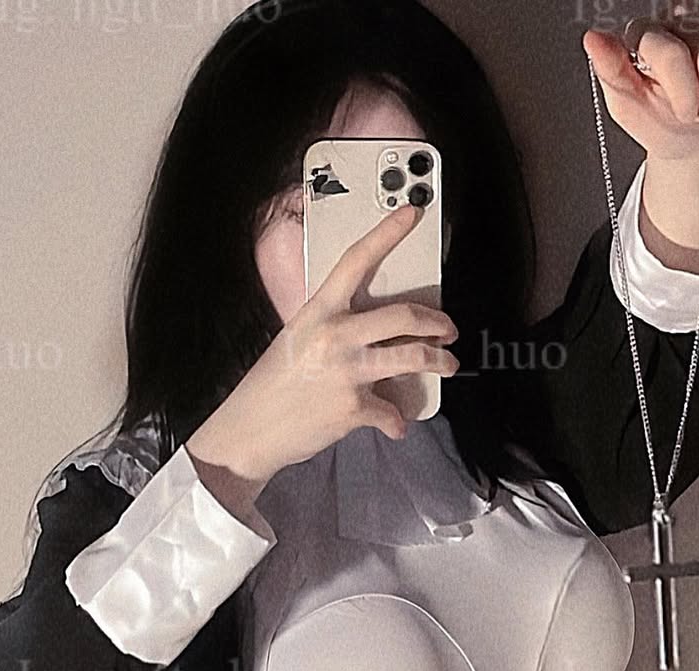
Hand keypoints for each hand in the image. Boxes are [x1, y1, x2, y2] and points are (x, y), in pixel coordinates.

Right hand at [188, 204, 458, 485]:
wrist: (250, 430)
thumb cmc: (272, 386)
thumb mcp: (298, 340)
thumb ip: (334, 329)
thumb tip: (374, 334)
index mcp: (319, 311)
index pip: (356, 261)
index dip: (386, 233)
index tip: (411, 212)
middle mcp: (335, 335)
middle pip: (404, 314)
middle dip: (437, 322)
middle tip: (448, 330)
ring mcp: (346, 371)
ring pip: (412, 356)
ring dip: (440, 362)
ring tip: (447, 365)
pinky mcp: (353, 407)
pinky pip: (392, 412)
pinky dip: (397, 421)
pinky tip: (395, 424)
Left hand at [581, 1, 698, 161]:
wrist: (696, 144)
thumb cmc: (659, 122)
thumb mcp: (627, 107)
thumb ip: (611, 71)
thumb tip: (592, 37)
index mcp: (650, 30)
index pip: (671, 52)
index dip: (681, 93)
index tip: (674, 106)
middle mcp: (689, 14)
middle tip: (694, 108)